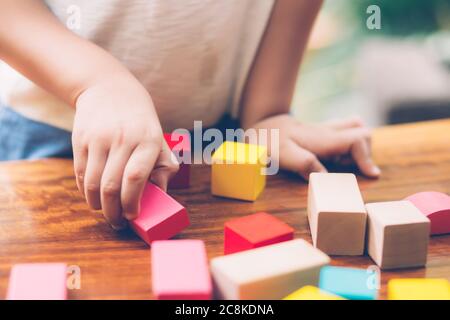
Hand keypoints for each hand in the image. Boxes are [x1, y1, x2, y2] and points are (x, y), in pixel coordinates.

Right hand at [72, 74, 178, 228]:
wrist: (108, 88)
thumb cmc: (140, 121)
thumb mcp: (159, 138)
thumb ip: (163, 166)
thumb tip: (160, 195)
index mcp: (148, 140)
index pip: (136, 177)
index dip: (132, 202)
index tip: (133, 216)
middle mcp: (122, 139)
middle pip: (112, 185)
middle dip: (114, 212)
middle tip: (118, 223)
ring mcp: (99, 139)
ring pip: (92, 184)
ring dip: (98, 205)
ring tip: (106, 212)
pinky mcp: (81, 140)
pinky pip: (80, 174)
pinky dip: (86, 192)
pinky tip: (94, 197)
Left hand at [251, 114, 380, 179]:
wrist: (259, 126)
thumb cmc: (269, 142)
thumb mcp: (282, 154)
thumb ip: (304, 163)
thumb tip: (326, 176)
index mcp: (322, 138)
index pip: (358, 140)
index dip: (367, 157)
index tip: (369, 175)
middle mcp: (328, 132)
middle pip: (363, 133)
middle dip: (364, 152)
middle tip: (348, 168)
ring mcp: (325, 131)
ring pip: (355, 130)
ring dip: (356, 148)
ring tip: (339, 163)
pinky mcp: (321, 134)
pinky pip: (344, 134)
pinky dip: (346, 145)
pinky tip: (331, 158)